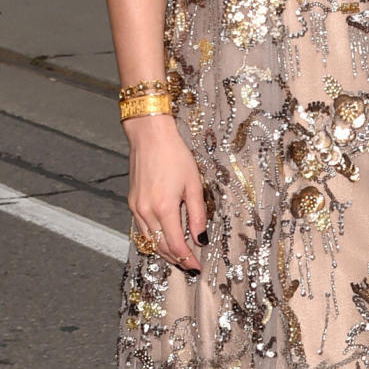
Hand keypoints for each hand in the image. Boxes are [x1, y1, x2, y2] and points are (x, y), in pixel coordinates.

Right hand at [125, 114, 207, 271]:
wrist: (150, 137)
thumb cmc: (175, 155)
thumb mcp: (193, 183)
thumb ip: (197, 213)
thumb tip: (201, 237)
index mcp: (164, 208)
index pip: (176, 245)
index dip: (187, 259)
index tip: (198, 268)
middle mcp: (146, 212)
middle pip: (161, 247)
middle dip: (176, 260)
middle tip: (190, 267)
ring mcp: (136, 209)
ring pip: (150, 241)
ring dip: (164, 252)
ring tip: (180, 257)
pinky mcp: (132, 203)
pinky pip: (142, 229)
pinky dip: (154, 238)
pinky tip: (164, 238)